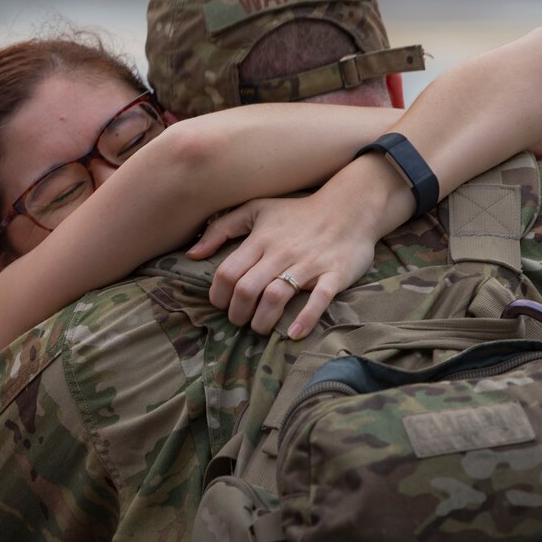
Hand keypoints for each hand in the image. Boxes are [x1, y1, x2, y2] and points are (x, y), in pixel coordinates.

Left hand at [186, 191, 378, 339]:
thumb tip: (192, 254)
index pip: (227, 273)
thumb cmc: (297, 213)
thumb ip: (221, 228)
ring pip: (276, 295)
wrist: (350, 208)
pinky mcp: (334, 274)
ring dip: (262, 320)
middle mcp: (282, 252)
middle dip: (237, 313)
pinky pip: (319, 299)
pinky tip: (293, 333)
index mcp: (261, 239)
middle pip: (247, 289)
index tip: (221, 305)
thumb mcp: (257, 210)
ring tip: (260, 328)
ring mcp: (309, 264)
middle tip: (240, 320)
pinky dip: (305, 319)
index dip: (217, 296)